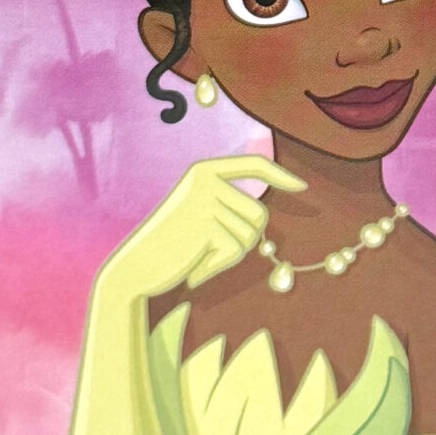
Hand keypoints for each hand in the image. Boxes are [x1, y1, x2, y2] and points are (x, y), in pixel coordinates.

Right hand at [101, 155, 306, 299]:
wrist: (134, 266)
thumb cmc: (169, 244)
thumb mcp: (196, 216)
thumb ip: (225, 208)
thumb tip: (261, 218)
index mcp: (204, 170)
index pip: (253, 165)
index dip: (280, 175)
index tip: (300, 187)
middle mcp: (207, 179)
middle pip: (259, 213)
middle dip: (242, 239)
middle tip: (206, 250)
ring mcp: (207, 201)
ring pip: (251, 234)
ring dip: (230, 254)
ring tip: (198, 255)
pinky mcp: (207, 225)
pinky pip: (237, 251)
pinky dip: (220, 266)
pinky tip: (195, 269)